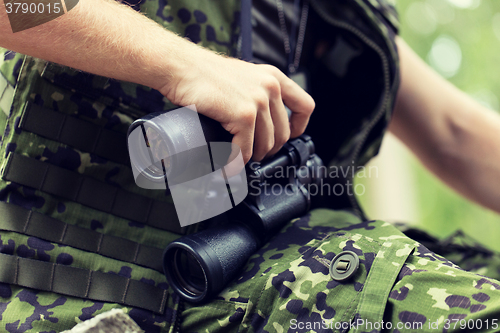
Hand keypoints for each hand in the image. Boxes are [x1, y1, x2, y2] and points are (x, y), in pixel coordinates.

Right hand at [158, 47, 314, 163]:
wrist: (180, 66)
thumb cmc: (203, 73)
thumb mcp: (242, 77)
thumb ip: (256, 93)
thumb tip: (259, 123)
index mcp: (274, 77)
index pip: (305, 106)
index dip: (298, 127)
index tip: (288, 137)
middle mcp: (270, 87)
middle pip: (283, 133)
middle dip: (268, 150)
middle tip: (252, 155)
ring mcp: (258, 101)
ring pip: (265, 145)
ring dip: (251, 158)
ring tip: (238, 161)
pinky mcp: (242, 114)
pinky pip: (245, 149)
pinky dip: (236, 163)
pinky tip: (228, 167)